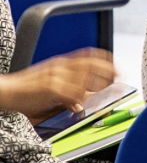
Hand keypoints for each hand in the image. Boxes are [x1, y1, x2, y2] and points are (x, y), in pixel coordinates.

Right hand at [0, 48, 114, 117]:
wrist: (4, 91)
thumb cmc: (26, 91)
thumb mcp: (49, 85)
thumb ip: (66, 93)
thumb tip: (80, 105)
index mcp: (61, 62)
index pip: (89, 55)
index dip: (106, 59)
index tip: (118, 67)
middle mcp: (60, 66)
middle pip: (91, 65)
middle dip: (108, 71)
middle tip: (118, 81)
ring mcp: (55, 75)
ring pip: (84, 79)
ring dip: (95, 88)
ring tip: (103, 96)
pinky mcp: (49, 87)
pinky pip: (71, 93)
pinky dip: (78, 100)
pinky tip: (79, 107)